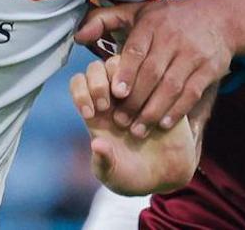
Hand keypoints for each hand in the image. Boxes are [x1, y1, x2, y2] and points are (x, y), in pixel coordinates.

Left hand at [70, 56, 200, 195]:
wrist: (165, 178)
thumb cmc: (132, 176)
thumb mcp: (112, 174)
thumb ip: (103, 161)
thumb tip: (97, 144)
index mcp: (97, 111)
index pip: (79, 82)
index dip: (80, 92)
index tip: (89, 115)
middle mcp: (116, 97)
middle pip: (99, 66)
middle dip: (98, 83)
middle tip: (106, 107)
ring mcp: (140, 92)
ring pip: (127, 64)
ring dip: (126, 85)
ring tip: (132, 118)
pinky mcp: (163, 94)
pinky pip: (158, 75)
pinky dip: (155, 91)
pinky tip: (156, 120)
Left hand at [75, 0, 233, 135]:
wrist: (217, 16)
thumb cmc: (166, 19)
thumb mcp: (136, 12)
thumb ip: (103, 21)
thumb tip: (78, 36)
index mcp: (151, 24)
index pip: (137, 50)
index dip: (126, 72)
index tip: (115, 93)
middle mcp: (173, 38)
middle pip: (153, 73)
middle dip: (136, 100)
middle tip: (120, 122)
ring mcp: (194, 53)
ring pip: (172, 86)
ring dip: (154, 111)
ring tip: (138, 130)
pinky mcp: (210, 68)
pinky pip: (192, 93)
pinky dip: (178, 111)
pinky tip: (163, 125)